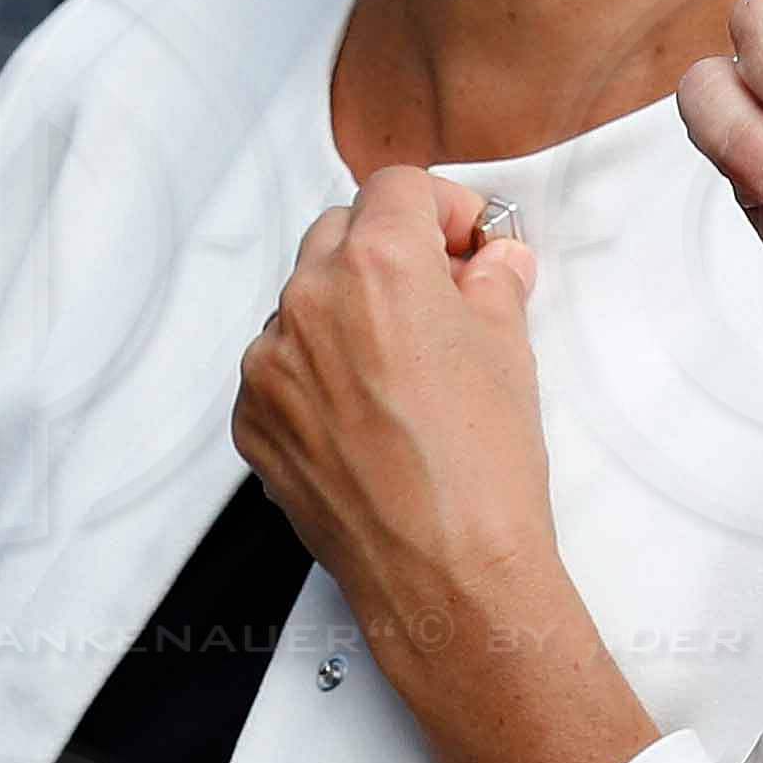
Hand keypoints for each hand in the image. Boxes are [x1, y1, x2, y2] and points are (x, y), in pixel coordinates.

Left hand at [234, 167, 567, 648]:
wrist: (444, 575)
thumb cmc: (482, 470)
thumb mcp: (510, 351)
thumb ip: (493, 281)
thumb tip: (491, 262)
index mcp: (378, 266)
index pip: (396, 187)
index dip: (439, 208)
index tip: (462, 242)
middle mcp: (309, 302)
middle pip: (341, 233)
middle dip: (387, 253)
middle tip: (437, 298)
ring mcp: (270, 365)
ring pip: (303, 303)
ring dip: (346, 314)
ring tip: (401, 371)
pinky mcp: (252, 420)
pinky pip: (279, 368)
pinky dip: (315, 375)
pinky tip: (366, 417)